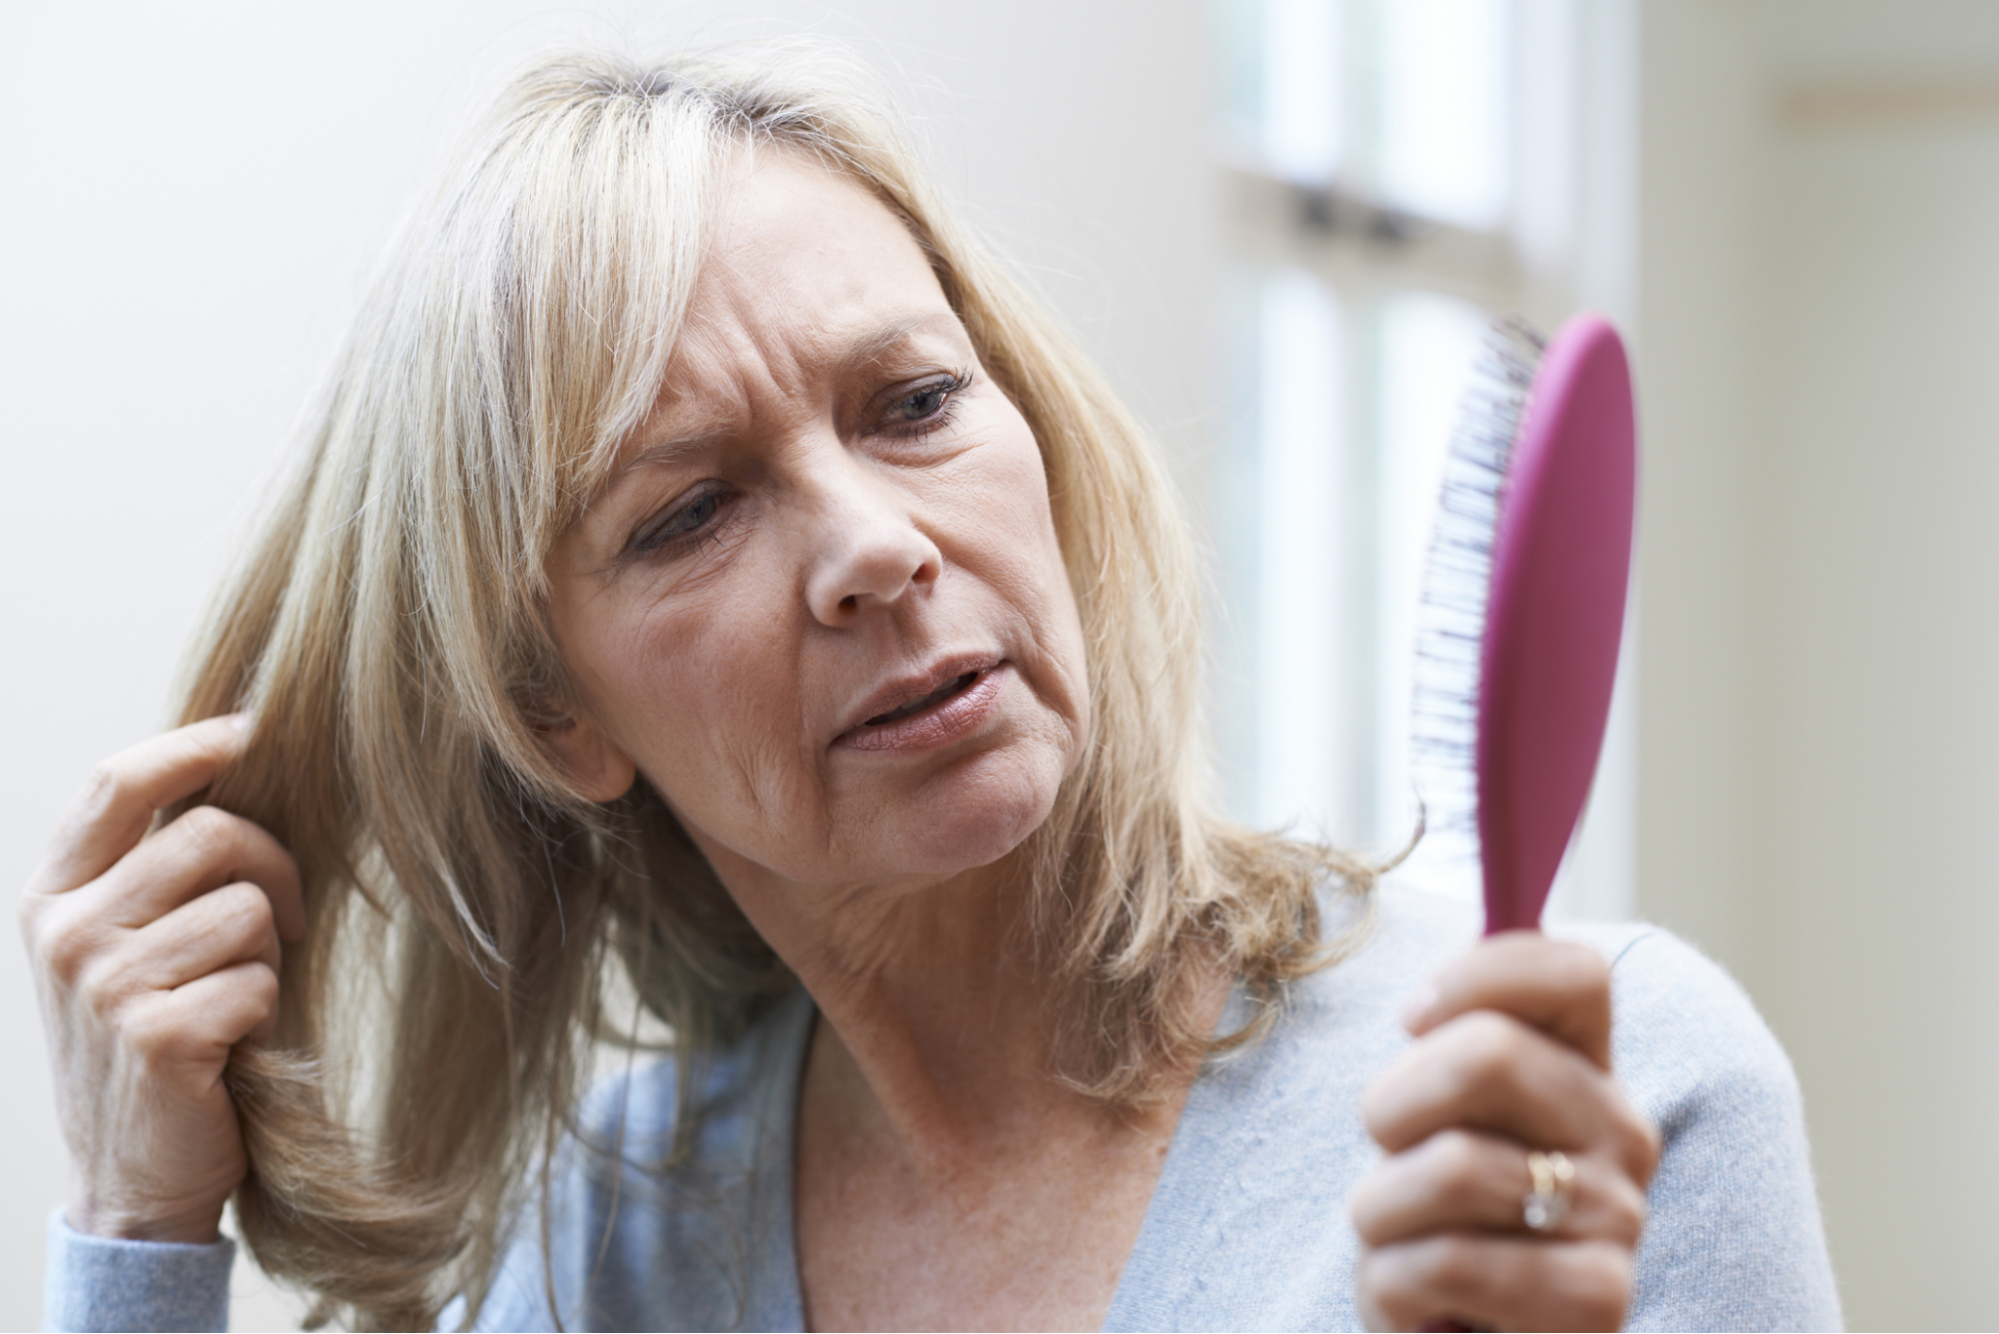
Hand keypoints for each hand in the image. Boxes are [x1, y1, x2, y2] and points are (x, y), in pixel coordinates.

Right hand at [17, 716, 303, 1242]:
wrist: (132, 1175)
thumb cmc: (154, 1040)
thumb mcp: (126, 945)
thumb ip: (154, 868)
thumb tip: (238, 757)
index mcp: (53, 896)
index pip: (117, 783)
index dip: (192, 745)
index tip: (251, 731)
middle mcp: (66, 933)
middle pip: (209, 833)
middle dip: (273, 866)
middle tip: (281, 920)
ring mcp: (103, 986)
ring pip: (244, 908)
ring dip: (266, 951)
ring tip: (236, 994)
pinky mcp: (154, 1036)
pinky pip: (256, 979)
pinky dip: (266, 1007)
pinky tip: (232, 1041)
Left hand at [1349, 933, 1660, 1332]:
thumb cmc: (1440, 1224)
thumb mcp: (1436, 1121)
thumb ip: (1453, 1039)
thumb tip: (1431, 988)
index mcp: (1587, 1070)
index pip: (1574, 970)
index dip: (1479, 975)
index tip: (1414, 1018)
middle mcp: (1622, 1133)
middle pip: (1489, 1052)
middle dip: (1394, 1105)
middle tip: (1392, 1155)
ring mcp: (1620, 1220)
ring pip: (1450, 1165)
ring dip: (1381, 1211)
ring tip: (1400, 1241)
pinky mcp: (1598, 1303)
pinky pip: (1445, 1261)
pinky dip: (1392, 1285)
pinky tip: (1419, 1301)